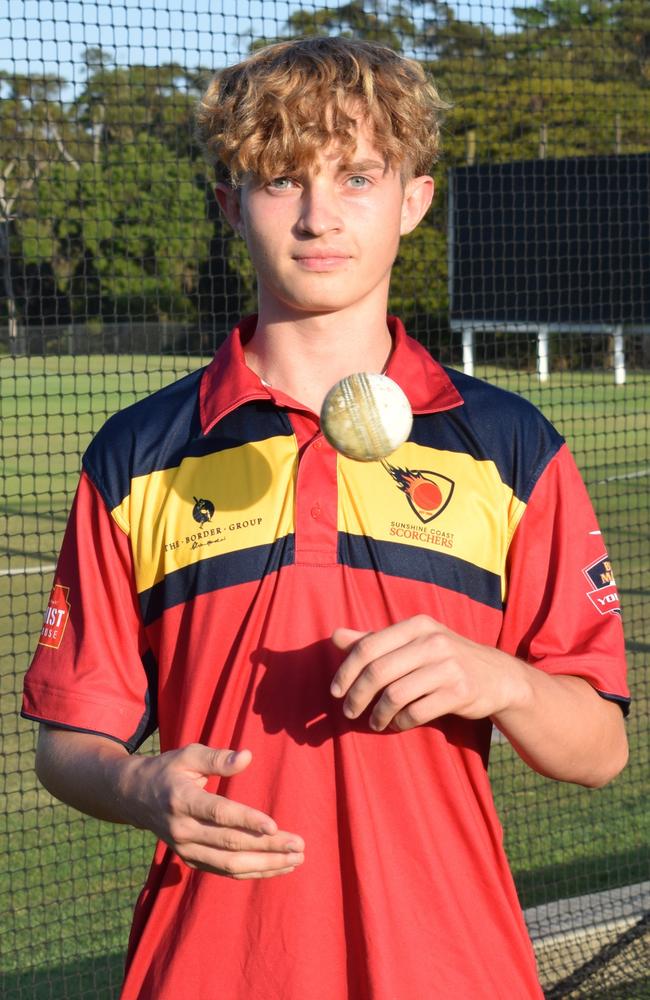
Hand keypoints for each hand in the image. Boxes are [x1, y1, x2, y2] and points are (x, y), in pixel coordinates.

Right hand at [131, 744, 304, 878]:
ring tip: (295, 859)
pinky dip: (253, 872)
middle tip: (298, 845)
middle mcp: (182, 830)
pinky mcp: (191, 861)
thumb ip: (217, 757)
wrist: (134, 798)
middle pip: (231, 843)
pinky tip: (277, 867)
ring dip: (265, 864)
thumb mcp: (188, 755)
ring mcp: (185, 850)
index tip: (275, 826)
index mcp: (182, 800)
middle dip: (267, 846)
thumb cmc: (169, 771)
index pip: (219, 814)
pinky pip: (225, 871)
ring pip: (230, 864)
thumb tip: (248, 756)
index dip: (247, 821)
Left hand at [330, 615, 526, 732]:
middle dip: (357, 696)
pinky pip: (417, 712)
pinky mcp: (460, 692)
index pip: (368, 646)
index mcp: (416, 626)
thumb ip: (373, 640)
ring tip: (374, 722)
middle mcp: (433, 641)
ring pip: (395, 695)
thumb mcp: (412, 642)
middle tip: (349, 712)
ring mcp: (448, 667)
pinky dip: (401, 722)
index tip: (336, 692)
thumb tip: (335, 636)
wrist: (496, 676)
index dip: (346, 671)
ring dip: (378, 714)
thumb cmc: (443, 658)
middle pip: (378, 672)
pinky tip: (397, 724)